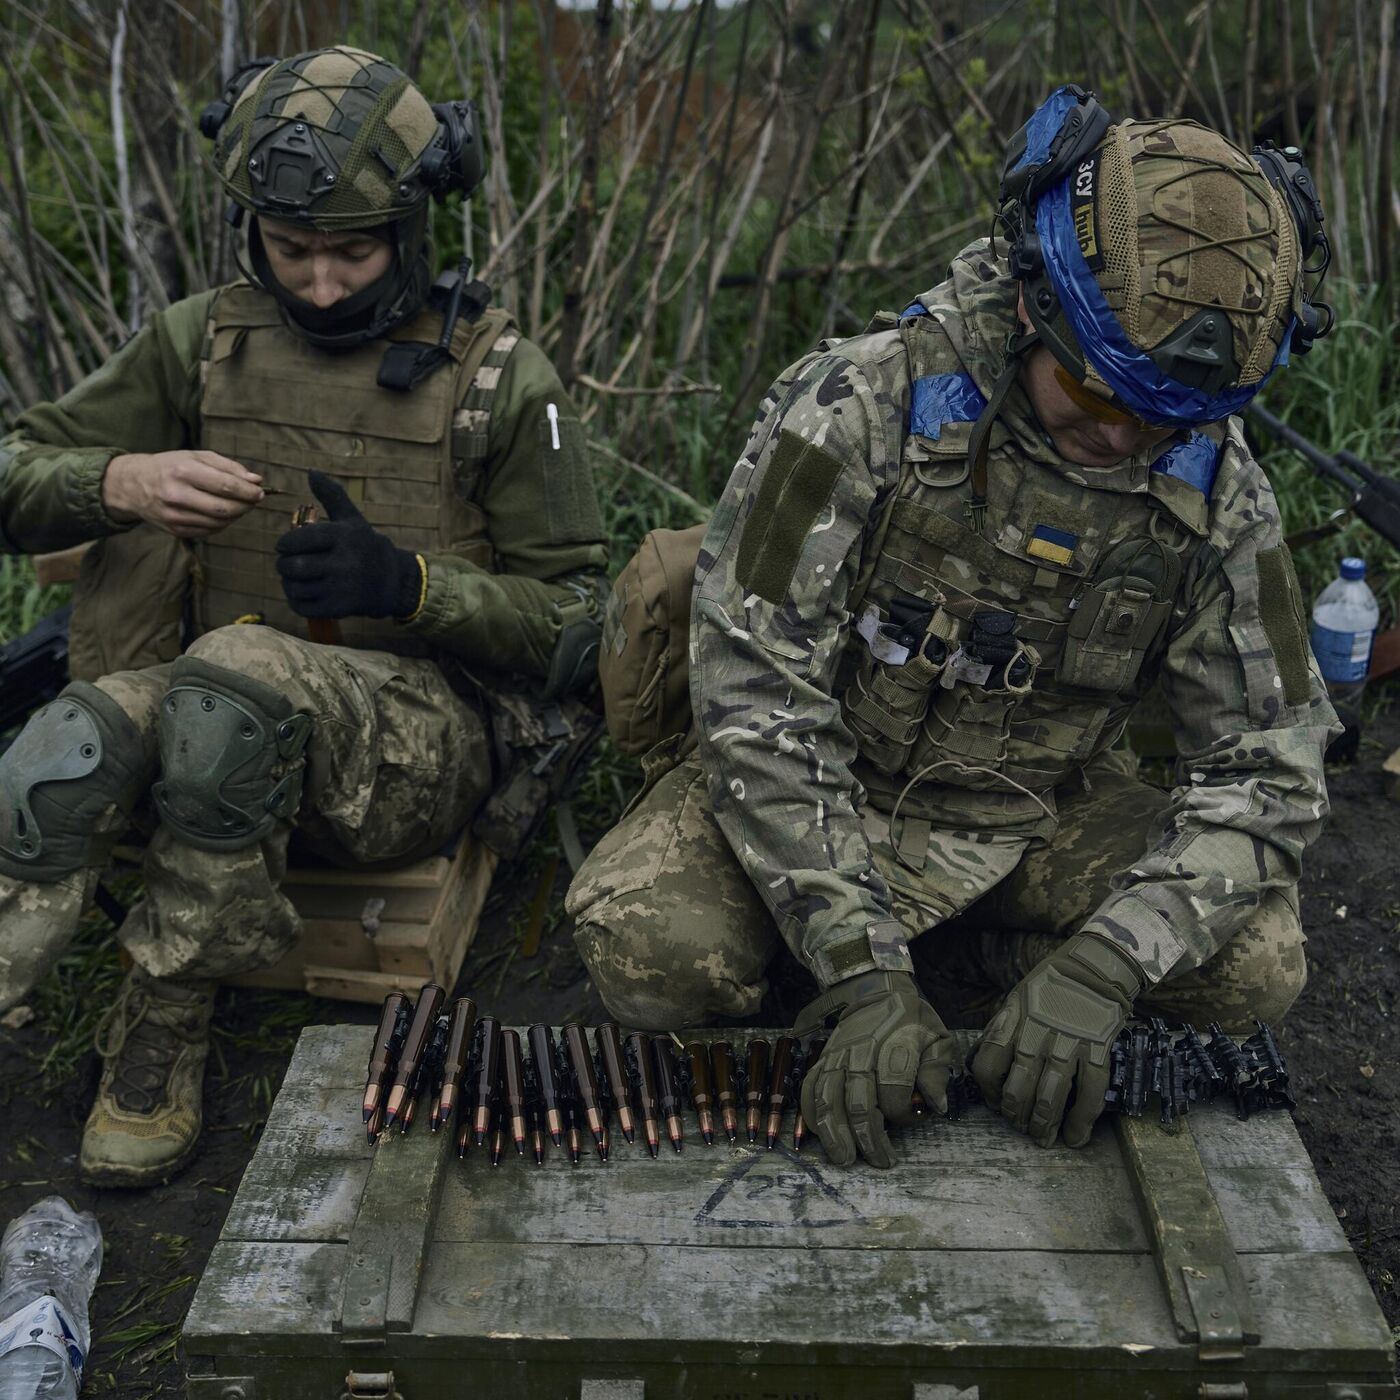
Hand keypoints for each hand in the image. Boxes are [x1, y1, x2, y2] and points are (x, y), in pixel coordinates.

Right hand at [102, 450, 262, 536]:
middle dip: (246, 506)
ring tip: (238, 505)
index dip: (248, 491)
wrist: (133, 485)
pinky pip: (209, 531)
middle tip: (253, 500)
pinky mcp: (175, 531)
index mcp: (183, 471)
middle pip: (225, 509)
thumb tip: (256, 480)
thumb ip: (228, 466)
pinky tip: (221, 513)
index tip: (260, 492)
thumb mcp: (196, 456)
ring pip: (219, 523)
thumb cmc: (170, 466)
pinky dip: (222, 523)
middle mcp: (177, 495)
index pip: (226, 486)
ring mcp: (174, 516)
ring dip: (236, 515)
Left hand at [275, 470, 423, 620]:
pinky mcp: (340, 608)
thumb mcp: (352, 518)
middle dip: (284, 565)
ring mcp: (342, 588)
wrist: (392, 580)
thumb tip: (311, 471)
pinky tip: (302, 592)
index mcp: (344, 537)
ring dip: (288, 583)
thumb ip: (331, 494)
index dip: (285, 543)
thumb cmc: (365, 545)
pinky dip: (296, 600)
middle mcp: (344, 563)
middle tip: (286, 564)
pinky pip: (303, 607)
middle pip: (294, 566)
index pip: (299, 540)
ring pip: (296, 588)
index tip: (284, 546)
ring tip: (293, 578)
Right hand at [794, 969, 955, 1168]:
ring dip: (834, 1132)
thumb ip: (937, 1071)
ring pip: (828, 1097)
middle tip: (880, 1161)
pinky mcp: (822, 1059)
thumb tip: (934, 1104)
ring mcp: (837, 1056)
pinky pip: (809, 1087)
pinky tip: (819, 1134)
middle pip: (858, 1100)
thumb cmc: (913, 1023)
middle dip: (868, 1136)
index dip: (903, 1111)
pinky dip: (810, 1112)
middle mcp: (861, 1052)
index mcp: (895, 1046)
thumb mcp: (938, 1039)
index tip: (913, 1118)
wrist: (878, 992)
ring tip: (844, 1158)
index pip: (894, 1087)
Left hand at [971, 933, 1143, 1148]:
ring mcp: (1069, 1042)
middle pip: (1018, 1085)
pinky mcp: (1098, 1049)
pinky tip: (1076, 1136)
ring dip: (1045, 1123)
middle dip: (1017, 1115)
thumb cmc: (1049, 989)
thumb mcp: (1014, 1002)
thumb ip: (998, 1033)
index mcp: (1011, 1020)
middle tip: (1021, 1128)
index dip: (989, 1092)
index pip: (987, 1064)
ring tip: (1043, 1138)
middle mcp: (1036, 1032)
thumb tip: (975, 1065)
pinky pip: (1090, 1092)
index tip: (996, 1104)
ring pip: (1052, 1094)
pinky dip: (1082, 1120)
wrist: (1094, 968)